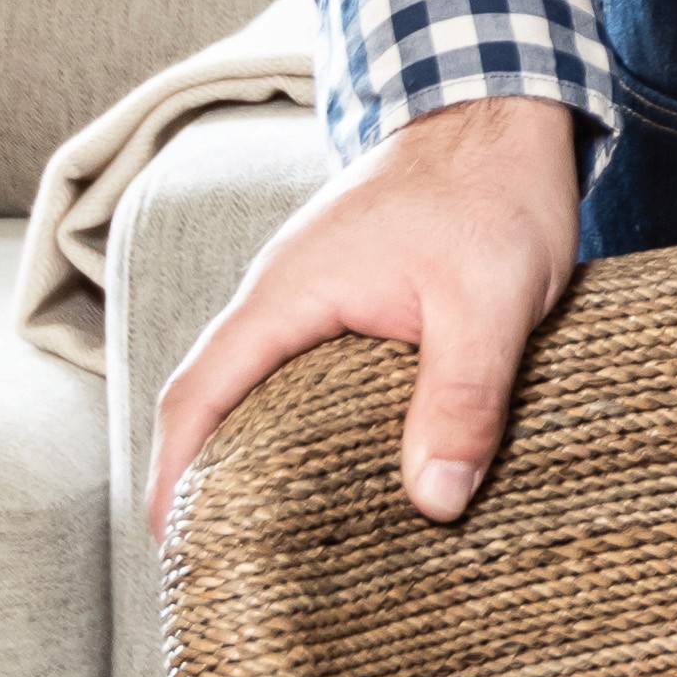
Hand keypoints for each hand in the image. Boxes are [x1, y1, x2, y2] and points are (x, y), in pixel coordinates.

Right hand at [148, 95, 585, 549]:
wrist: (505, 112)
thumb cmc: (493, 191)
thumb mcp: (489, 304)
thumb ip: (461, 398)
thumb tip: (434, 501)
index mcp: (286, 296)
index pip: (196, 395)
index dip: (173, 474)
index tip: (171, 545)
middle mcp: (282, 297)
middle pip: (215, 401)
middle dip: (207, 480)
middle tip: (223, 564)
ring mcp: (312, 295)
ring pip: (262, 387)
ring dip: (258, 452)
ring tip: (278, 539)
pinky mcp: (349, 297)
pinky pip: (305, 371)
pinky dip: (304, 421)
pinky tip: (342, 468)